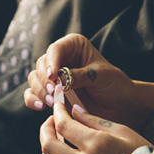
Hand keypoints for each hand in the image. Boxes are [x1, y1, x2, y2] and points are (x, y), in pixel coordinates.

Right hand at [24, 34, 143, 128]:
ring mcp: (54, 77)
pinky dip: (33, 100)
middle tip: (53, 93)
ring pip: (34, 79)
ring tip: (52, 102)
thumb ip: (80, 75)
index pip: (55, 49)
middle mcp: (61, 58)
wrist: (120, 107)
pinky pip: (32, 94)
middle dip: (44, 79)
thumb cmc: (115, 86)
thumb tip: (59, 78)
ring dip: (39, 90)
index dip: (52, 62)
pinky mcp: (50, 93)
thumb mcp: (101, 76)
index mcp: (74, 46)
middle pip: (41, 64)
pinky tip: (41, 107)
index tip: (53, 77)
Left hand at [39, 89, 151, 153]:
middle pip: (49, 146)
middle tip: (50, 123)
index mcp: (97, 144)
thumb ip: (94, 120)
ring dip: (46, 153)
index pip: (64, 124)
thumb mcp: (122, 131)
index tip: (57, 107)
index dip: (57, 112)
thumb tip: (73, 111)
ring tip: (53, 143)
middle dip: (45, 130)